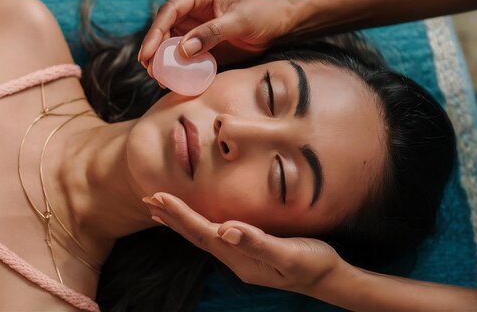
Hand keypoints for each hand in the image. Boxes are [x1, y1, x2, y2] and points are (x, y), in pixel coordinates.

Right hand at [138, 0, 293, 73]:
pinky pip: (184, 52)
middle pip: (165, 26)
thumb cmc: (264, 15)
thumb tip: (183, 50)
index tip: (148, 54)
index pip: (171, 10)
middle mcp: (194, 5)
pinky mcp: (201, 39)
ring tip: (159, 78)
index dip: (156, 32)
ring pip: (171, 40)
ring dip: (163, 59)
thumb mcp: (240, 22)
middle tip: (150, 70)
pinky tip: (172, 79)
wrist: (281, 24)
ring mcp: (196, 22)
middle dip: (155, 48)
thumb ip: (212, 34)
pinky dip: (177, 65)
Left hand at [142, 192, 343, 295]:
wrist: (328, 279)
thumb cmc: (312, 263)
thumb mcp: (289, 254)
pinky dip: (198, 224)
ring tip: (160, 210)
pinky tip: (196, 220)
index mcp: (240, 257)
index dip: (180, 214)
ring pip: (202, 236)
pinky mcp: (248, 251)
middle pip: (195, 235)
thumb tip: (226, 229)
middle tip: (148, 199)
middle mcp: (234, 258)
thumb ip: (258, 242)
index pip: (202, 232)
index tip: (159, 197)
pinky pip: (214, 235)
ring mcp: (240, 256)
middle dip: (171, 217)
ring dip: (180, 221)